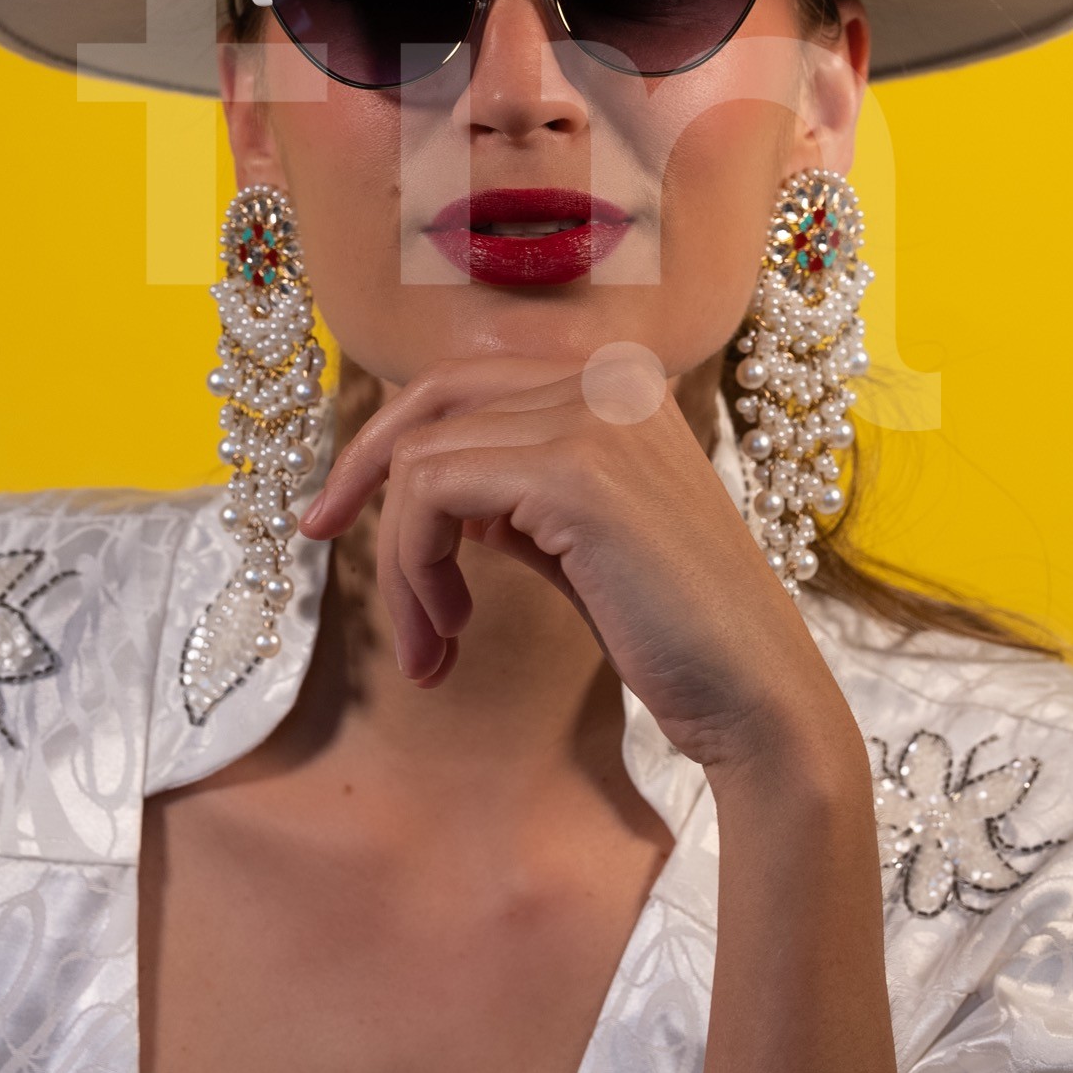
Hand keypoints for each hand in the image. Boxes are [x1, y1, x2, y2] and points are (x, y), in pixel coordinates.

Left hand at [297, 353, 858, 775]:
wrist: (755, 697)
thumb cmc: (669, 631)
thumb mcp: (575, 537)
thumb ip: (511, 492)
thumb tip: (428, 481)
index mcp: (617, 379)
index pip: (465, 383)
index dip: (389, 441)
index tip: (339, 513)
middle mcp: (608, 375)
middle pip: (433, 399)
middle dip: (363, 471)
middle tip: (318, 534)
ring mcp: (594, 413)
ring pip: (422, 461)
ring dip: (401, 561)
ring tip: (432, 643)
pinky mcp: (575, 469)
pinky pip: (431, 495)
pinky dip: (413, 567)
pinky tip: (449, 632)